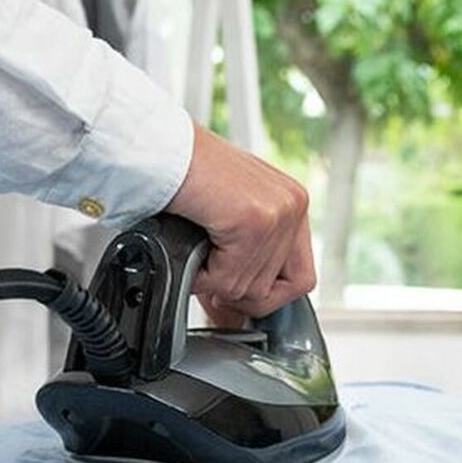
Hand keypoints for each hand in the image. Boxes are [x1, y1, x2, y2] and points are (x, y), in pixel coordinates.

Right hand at [166, 123, 315, 322]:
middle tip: (206, 277)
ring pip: (248, 288)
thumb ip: (244, 254)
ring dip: (212, 279)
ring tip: (195, 249)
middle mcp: (293, 205)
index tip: (235, 294)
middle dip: (233, 291)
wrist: (161, 151)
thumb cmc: (183, 176)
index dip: (266, 295)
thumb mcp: (228, 216)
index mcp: (291, 202)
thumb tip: (236, 310)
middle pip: (273, 289)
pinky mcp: (256, 221)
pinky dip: (201, 274)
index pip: (300, 277)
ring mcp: (278, 213)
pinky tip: (191, 246)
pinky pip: (228, 278)